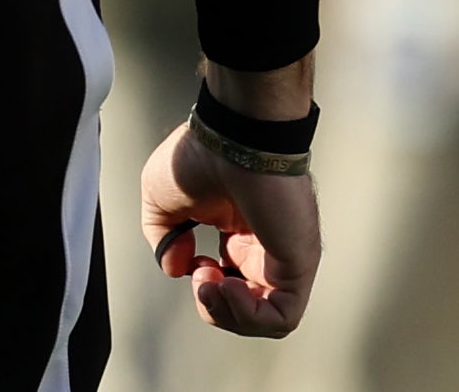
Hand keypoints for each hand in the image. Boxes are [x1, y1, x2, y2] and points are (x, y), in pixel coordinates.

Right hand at [139, 118, 321, 337]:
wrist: (232, 140)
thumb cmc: (202, 155)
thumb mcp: (160, 199)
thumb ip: (162, 238)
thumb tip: (175, 267)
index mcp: (239, 231)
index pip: (231, 280)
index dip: (204, 286)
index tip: (188, 260)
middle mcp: (266, 247)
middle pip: (249, 306)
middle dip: (214, 307)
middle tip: (200, 279)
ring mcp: (284, 258)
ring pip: (266, 318)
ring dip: (227, 314)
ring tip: (211, 285)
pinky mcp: (298, 265)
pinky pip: (282, 316)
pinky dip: (248, 315)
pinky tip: (227, 285)